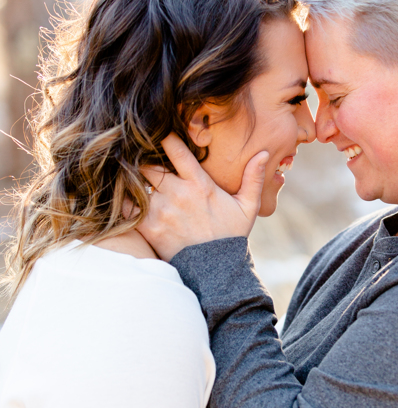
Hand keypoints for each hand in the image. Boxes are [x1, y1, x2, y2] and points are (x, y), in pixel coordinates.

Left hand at [137, 133, 268, 260]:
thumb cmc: (231, 236)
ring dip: (132, 179)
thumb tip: (265, 154)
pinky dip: (123, 201)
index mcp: (199, 184)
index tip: (161, 135)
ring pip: (135, 183)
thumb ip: (253, 178)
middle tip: (141, 159)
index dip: (165, 138)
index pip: (176, 150)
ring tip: (129, 177)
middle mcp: (178, 194)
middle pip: (149, 164)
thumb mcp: (248, 207)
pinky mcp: (149, 227)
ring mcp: (161, 211)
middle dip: (144, 161)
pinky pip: (127, 207)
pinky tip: (124, 197)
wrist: (216, 272)